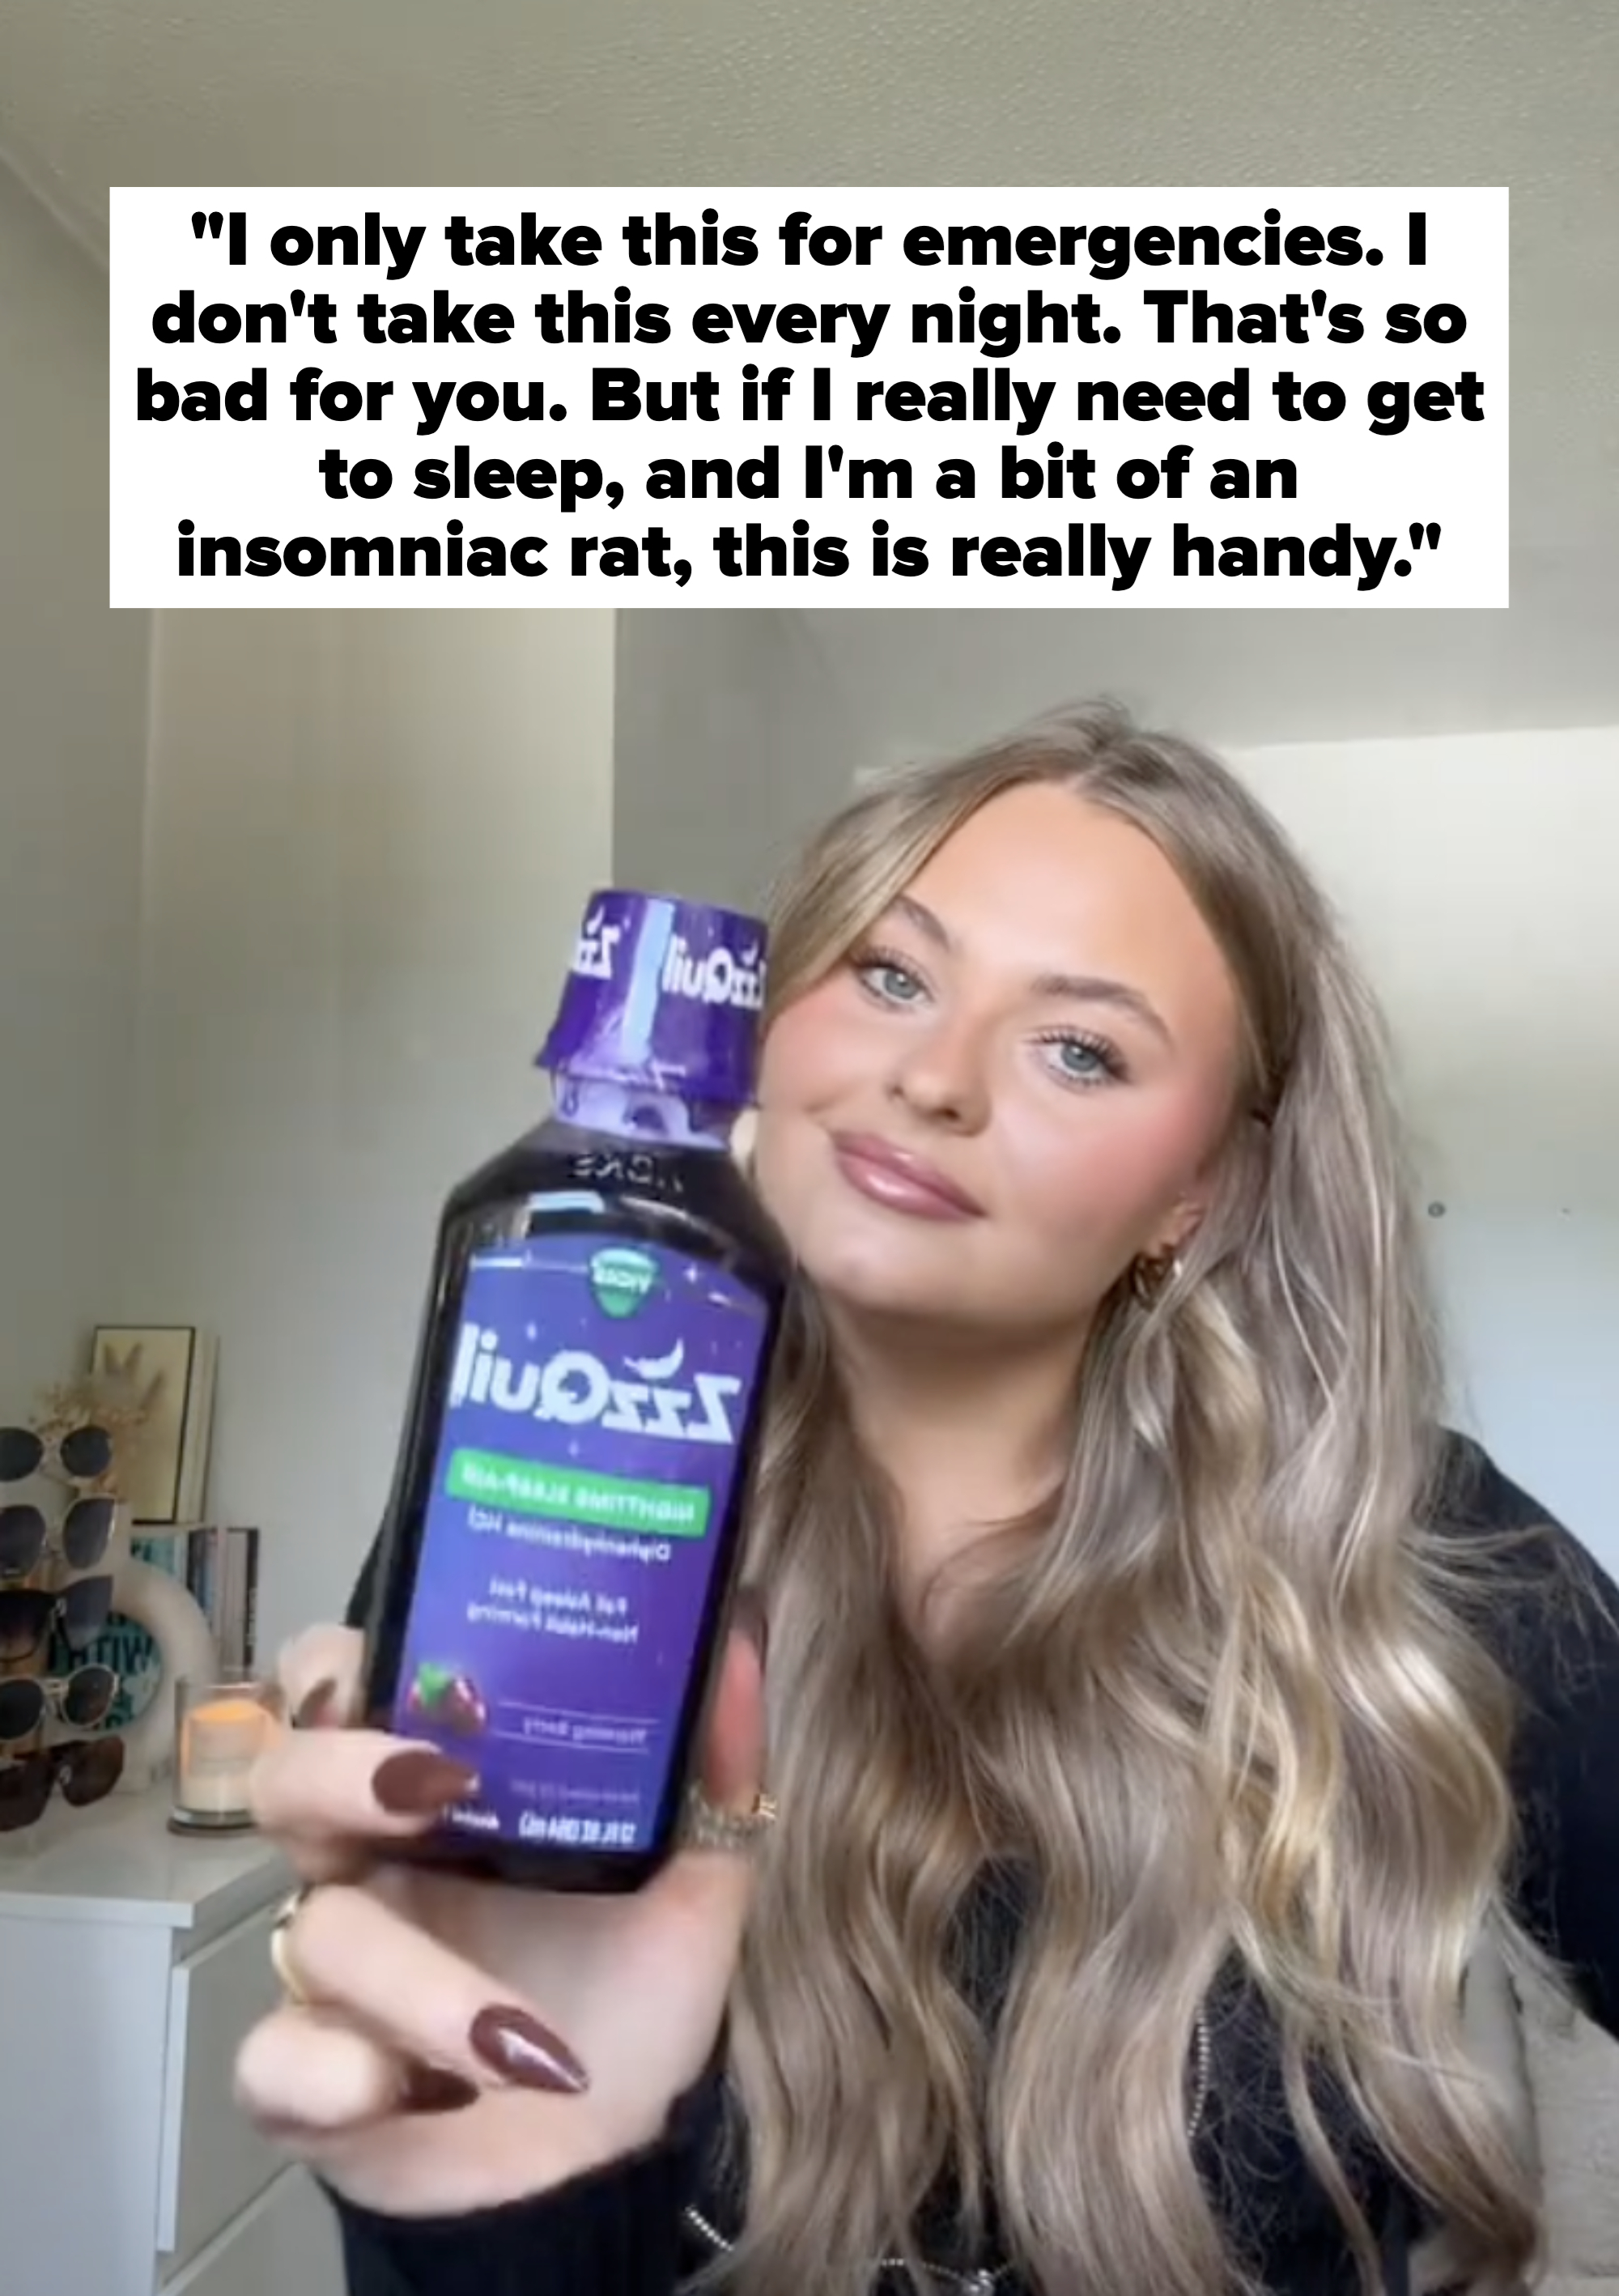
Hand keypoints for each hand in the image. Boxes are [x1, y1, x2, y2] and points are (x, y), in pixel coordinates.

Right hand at [234, 1607, 766, 2218]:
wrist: (607, 2153)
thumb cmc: (627, 1997)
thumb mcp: (693, 1880)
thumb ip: (715, 1769)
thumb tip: (744, 1638)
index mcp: (435, 1798)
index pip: (340, 1687)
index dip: (337, 1664)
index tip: (404, 1672)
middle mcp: (366, 1864)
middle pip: (286, 1778)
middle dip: (342, 1773)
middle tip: (437, 1790)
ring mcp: (325, 1974)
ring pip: (318, 1933)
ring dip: (423, 1984)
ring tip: (520, 2042)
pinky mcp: (304, 2081)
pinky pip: (274, 2062)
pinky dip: (340, 2075)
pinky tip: (415, 2093)